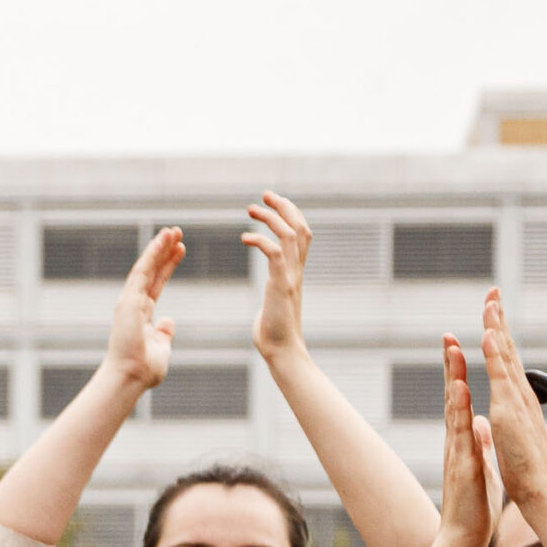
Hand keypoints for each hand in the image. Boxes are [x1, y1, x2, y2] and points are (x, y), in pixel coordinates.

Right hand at [107, 228, 182, 389]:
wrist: (130, 377)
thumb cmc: (144, 369)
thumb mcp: (162, 347)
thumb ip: (164, 333)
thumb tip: (169, 320)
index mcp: (141, 314)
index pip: (157, 283)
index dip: (168, 265)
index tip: (180, 250)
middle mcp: (133, 305)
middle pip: (151, 271)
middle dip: (164, 251)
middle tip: (177, 232)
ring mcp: (129, 302)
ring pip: (146, 267)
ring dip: (159, 247)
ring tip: (173, 230)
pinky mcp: (128, 301)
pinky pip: (142, 272)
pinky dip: (152, 255)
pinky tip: (162, 240)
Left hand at [245, 192, 310, 357]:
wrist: (281, 351)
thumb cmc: (273, 334)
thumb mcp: (273, 307)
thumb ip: (273, 296)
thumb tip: (266, 303)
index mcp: (295, 273)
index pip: (302, 235)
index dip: (291, 215)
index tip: (273, 203)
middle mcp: (296, 271)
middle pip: (300, 227)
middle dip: (284, 207)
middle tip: (265, 195)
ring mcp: (291, 277)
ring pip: (290, 235)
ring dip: (271, 217)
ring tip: (251, 209)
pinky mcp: (281, 285)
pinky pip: (275, 253)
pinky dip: (261, 240)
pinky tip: (245, 237)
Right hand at [434, 334, 494, 546]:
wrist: (464, 538)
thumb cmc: (474, 507)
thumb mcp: (481, 468)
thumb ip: (480, 445)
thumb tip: (480, 425)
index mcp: (463, 442)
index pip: (460, 401)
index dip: (459, 374)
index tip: (457, 348)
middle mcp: (456, 442)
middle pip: (452, 397)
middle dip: (451, 366)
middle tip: (449, 336)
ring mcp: (457, 452)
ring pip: (454, 408)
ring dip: (453, 378)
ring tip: (453, 351)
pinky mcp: (462, 463)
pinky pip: (461, 431)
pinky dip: (460, 409)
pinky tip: (461, 389)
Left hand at [477, 290, 546, 505]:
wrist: (541, 489)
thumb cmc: (525, 468)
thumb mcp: (509, 436)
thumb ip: (503, 420)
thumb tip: (496, 411)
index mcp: (516, 400)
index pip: (505, 361)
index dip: (497, 336)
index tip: (491, 312)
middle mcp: (520, 395)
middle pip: (508, 350)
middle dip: (499, 320)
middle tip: (492, 292)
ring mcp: (518, 401)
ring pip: (506, 357)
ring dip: (497, 328)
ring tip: (490, 302)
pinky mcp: (511, 412)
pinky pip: (502, 378)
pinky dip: (495, 355)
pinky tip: (487, 335)